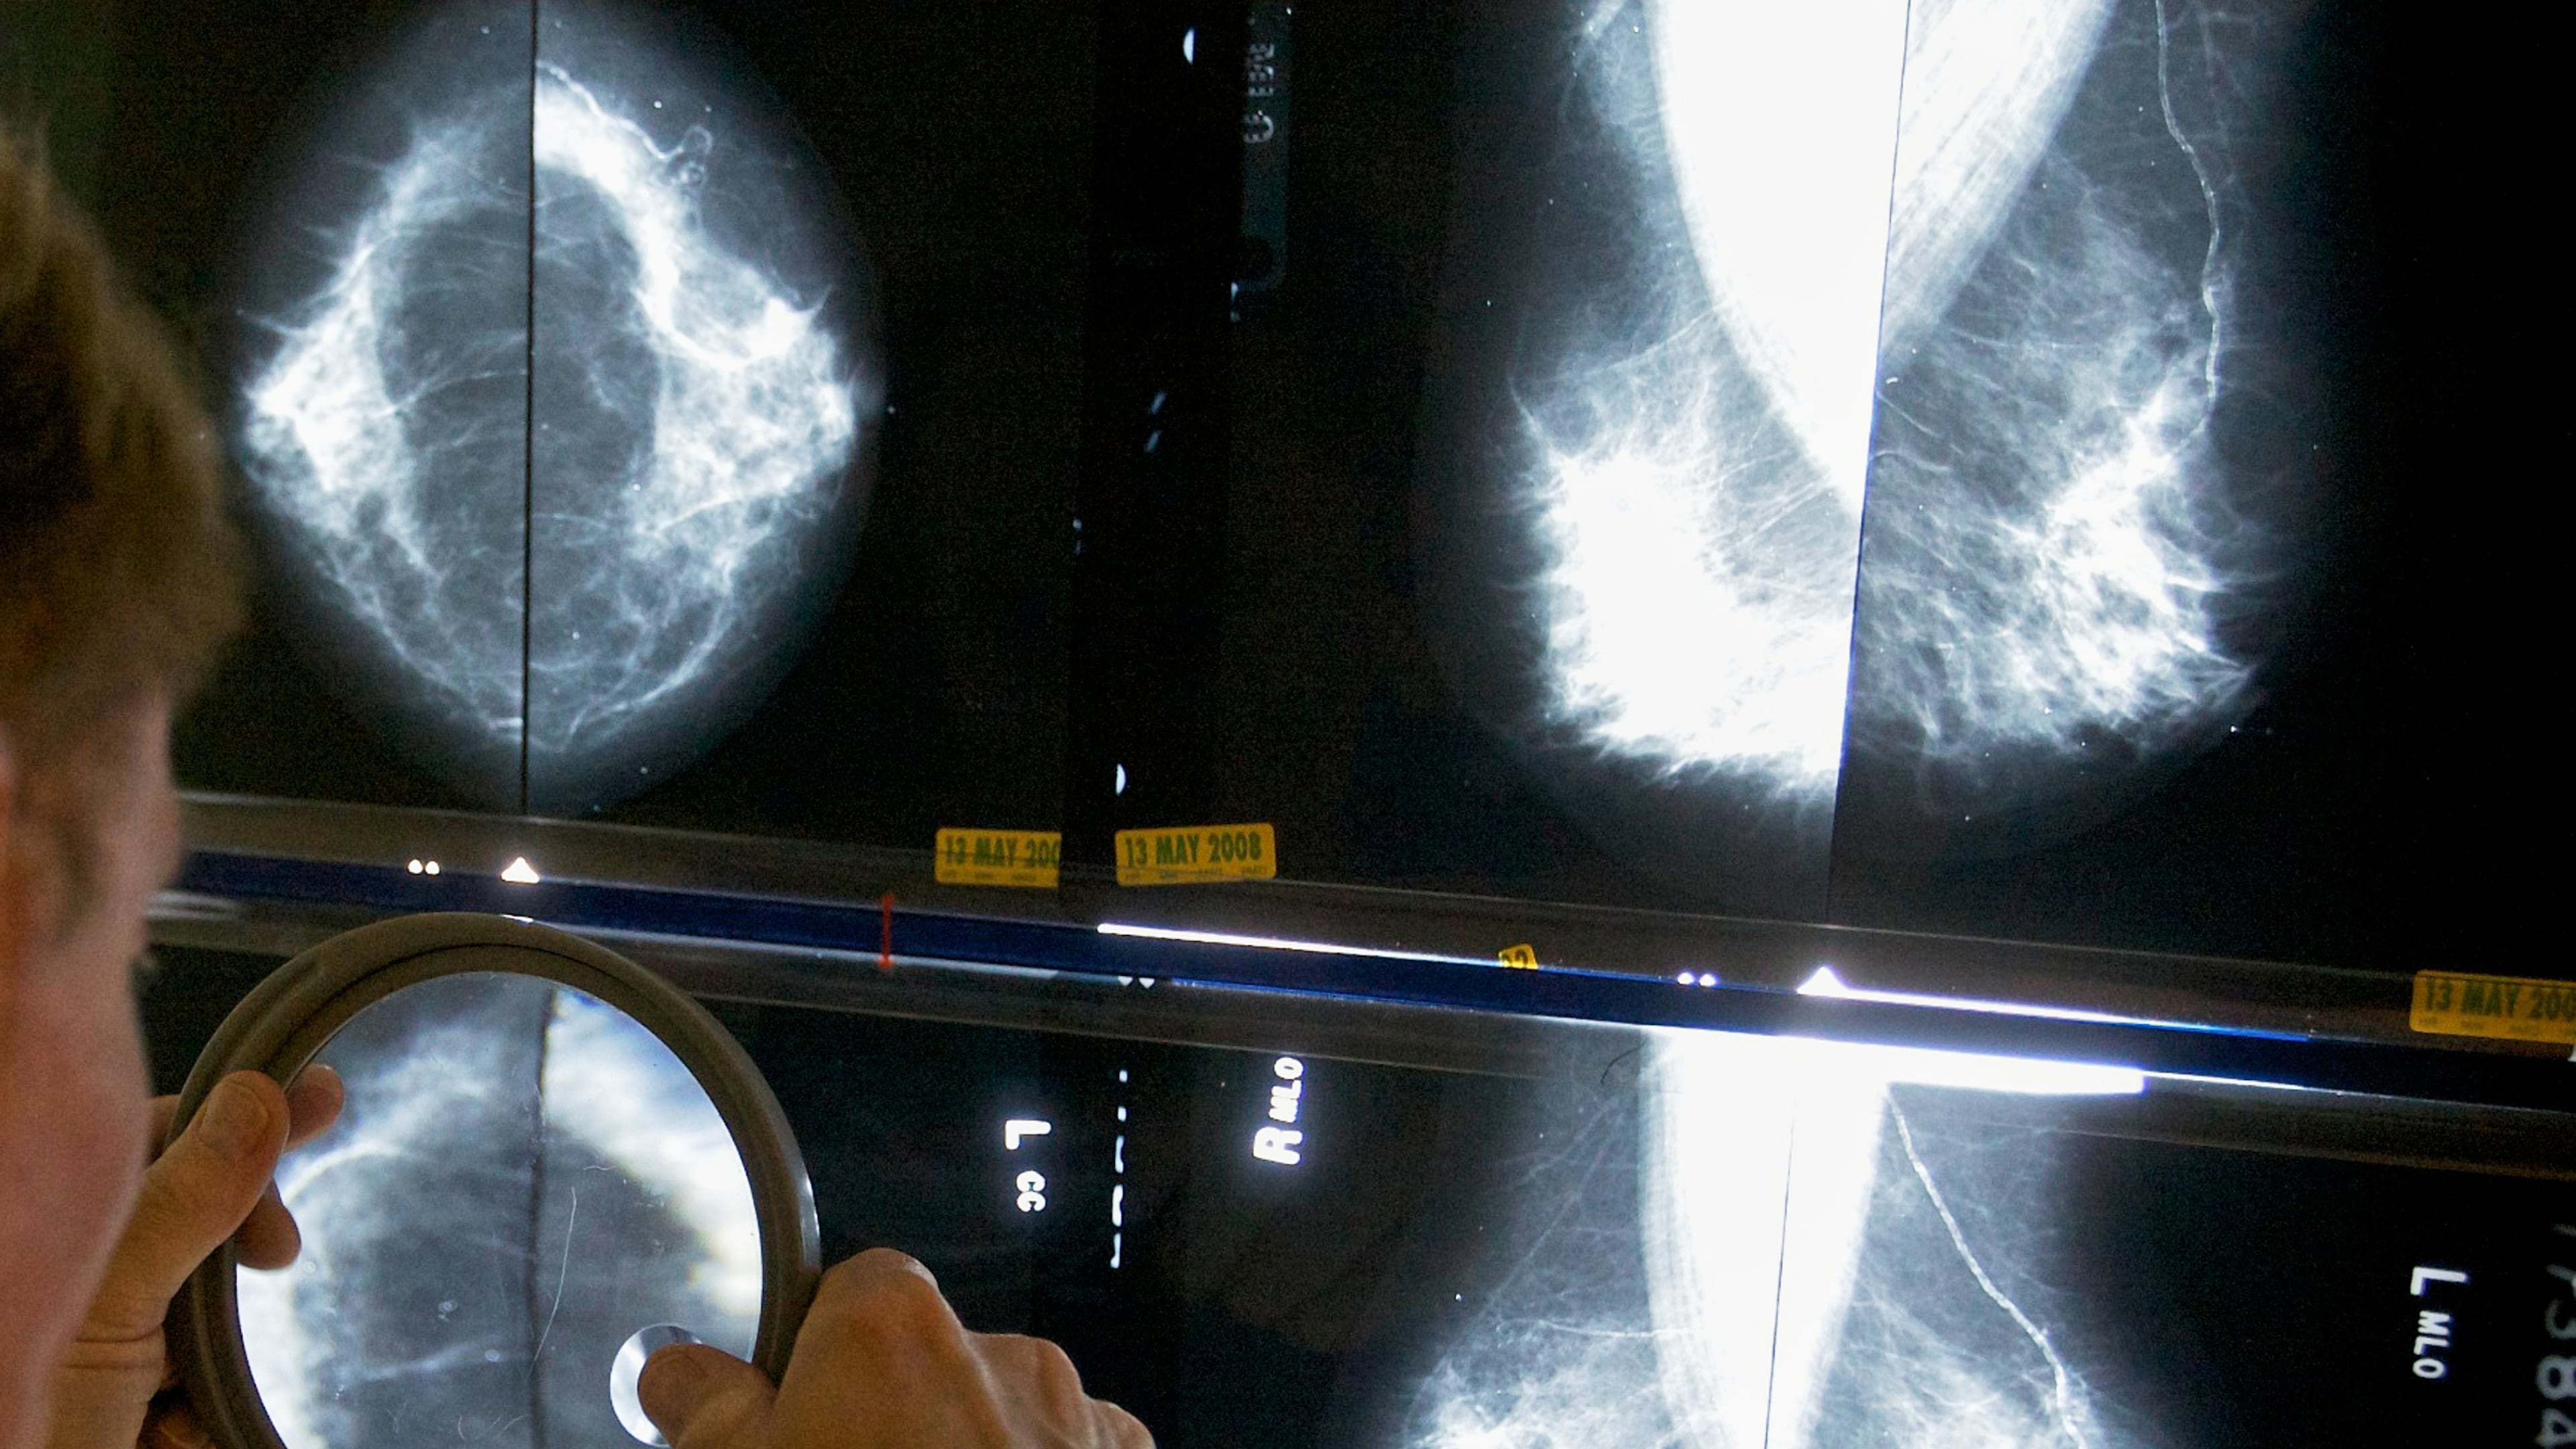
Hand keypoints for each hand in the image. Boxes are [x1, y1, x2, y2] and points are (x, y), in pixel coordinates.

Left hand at [46, 1067, 343, 1448]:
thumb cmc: (29, 1423)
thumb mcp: (109, 1305)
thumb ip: (183, 1202)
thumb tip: (258, 1094)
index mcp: (53, 1226)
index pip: (155, 1131)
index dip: (236, 1121)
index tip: (325, 1099)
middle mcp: (79, 1269)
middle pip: (193, 1210)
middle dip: (238, 1242)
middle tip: (281, 1256)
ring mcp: (102, 1334)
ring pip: (203, 1298)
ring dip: (211, 1345)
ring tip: (175, 1395)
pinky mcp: (129, 1394)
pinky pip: (199, 1373)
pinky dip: (200, 1402)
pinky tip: (172, 1428)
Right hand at [639, 1249, 1152, 1448]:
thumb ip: (708, 1409)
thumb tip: (676, 1371)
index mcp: (893, 1326)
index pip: (849, 1292)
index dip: (814, 1361)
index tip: (790, 1424)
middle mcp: (998, 1350)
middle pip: (926, 1362)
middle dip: (889, 1420)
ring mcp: (1072, 1411)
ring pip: (998, 1415)